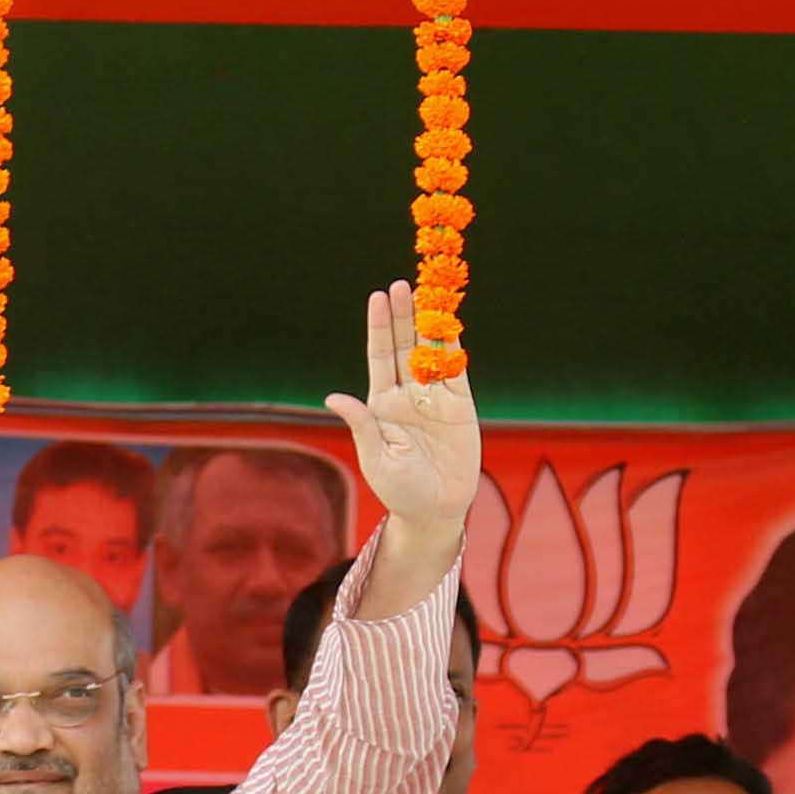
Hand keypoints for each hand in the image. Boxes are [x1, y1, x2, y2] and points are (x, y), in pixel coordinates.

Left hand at [325, 278, 481, 541]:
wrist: (435, 510)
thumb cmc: (399, 490)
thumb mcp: (376, 458)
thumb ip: (361, 424)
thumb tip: (334, 397)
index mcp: (381, 404)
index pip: (379, 356)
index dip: (379, 326)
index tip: (377, 297)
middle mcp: (407, 394)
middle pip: (404, 345)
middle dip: (402, 315)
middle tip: (400, 284)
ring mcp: (434, 396)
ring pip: (430, 351)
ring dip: (428, 323)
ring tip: (425, 292)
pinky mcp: (460, 404)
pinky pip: (456, 368)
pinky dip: (453, 344)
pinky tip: (449, 320)